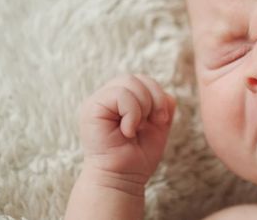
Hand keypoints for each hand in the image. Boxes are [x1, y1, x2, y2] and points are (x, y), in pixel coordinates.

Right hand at [77, 74, 176, 188]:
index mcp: (121, 99)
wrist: (123, 178)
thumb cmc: (137, 156)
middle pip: (136, 78)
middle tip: (152, 122)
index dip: (158, 94)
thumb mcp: (158, 125)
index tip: (161, 120)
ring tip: (137, 128)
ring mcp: (97, 101)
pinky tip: (127, 131)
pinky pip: (119, 94)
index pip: (142, 79)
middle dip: (153, 99)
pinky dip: (131, 113)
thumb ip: (163, 104)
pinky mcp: (91, 108)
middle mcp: (107, 97)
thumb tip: (165, 92)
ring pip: (128, 82)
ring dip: (142, 106)